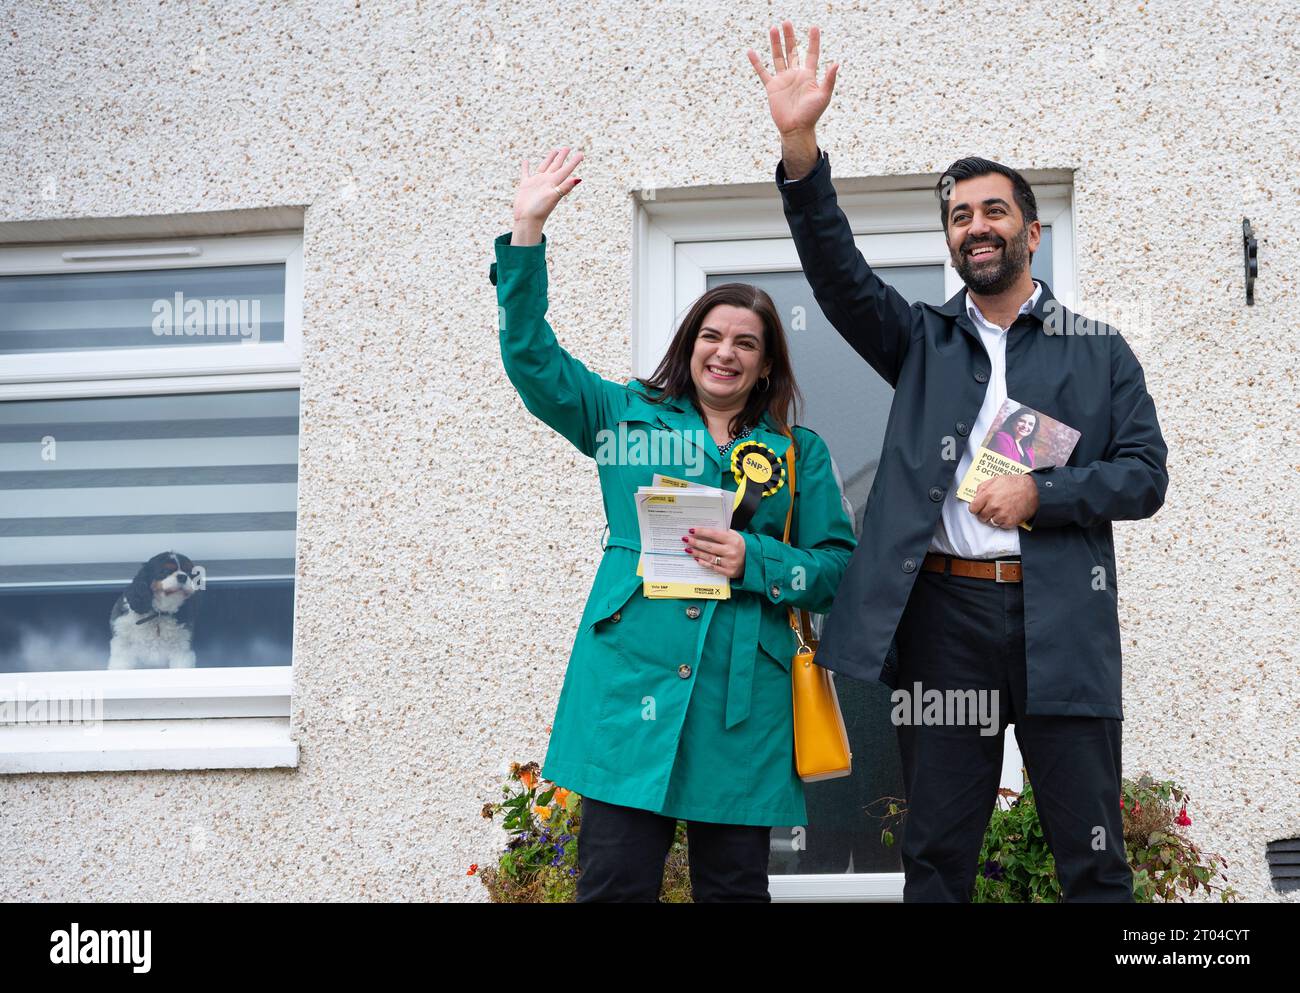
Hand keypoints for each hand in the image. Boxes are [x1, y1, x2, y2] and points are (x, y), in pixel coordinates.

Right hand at [511, 147, 583, 244]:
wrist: (527, 220)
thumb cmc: (540, 210)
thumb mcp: (553, 196)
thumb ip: (565, 187)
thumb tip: (578, 179)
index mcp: (554, 183)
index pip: (566, 170)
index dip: (573, 162)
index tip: (581, 154)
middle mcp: (547, 181)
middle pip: (556, 166)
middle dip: (562, 157)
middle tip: (567, 148)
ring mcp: (536, 183)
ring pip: (544, 167)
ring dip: (549, 159)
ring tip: (554, 151)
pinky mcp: (525, 185)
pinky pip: (526, 173)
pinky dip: (526, 167)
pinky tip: (526, 161)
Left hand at [683, 527, 746, 579]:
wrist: (753, 561)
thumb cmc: (741, 546)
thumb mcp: (736, 536)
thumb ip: (723, 533)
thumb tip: (705, 530)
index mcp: (733, 540)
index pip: (714, 534)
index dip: (702, 532)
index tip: (692, 530)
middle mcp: (731, 551)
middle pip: (709, 546)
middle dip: (695, 542)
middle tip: (685, 539)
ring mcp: (730, 563)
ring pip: (709, 557)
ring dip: (697, 553)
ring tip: (688, 549)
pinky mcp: (729, 572)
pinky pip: (713, 567)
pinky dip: (704, 563)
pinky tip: (696, 559)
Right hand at [747, 22, 838, 137]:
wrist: (796, 129)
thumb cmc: (812, 115)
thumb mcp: (823, 96)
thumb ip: (829, 79)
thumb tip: (836, 63)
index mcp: (808, 75)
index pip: (811, 53)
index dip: (813, 41)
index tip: (814, 27)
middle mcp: (795, 75)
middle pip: (792, 51)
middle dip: (790, 37)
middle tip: (787, 23)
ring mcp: (783, 80)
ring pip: (778, 57)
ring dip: (776, 43)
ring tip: (773, 28)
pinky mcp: (772, 88)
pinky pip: (763, 72)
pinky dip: (756, 63)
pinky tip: (751, 52)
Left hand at [968, 474, 1038, 528]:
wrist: (1033, 490)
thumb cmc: (1016, 484)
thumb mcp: (996, 479)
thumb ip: (983, 487)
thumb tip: (976, 496)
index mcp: (987, 495)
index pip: (973, 509)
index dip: (976, 508)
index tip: (978, 508)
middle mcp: (993, 506)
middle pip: (981, 517)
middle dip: (985, 514)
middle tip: (992, 509)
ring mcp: (1001, 515)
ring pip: (990, 522)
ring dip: (994, 518)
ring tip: (1001, 511)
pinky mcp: (1009, 522)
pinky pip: (1001, 526)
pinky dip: (1003, 522)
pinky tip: (1008, 514)